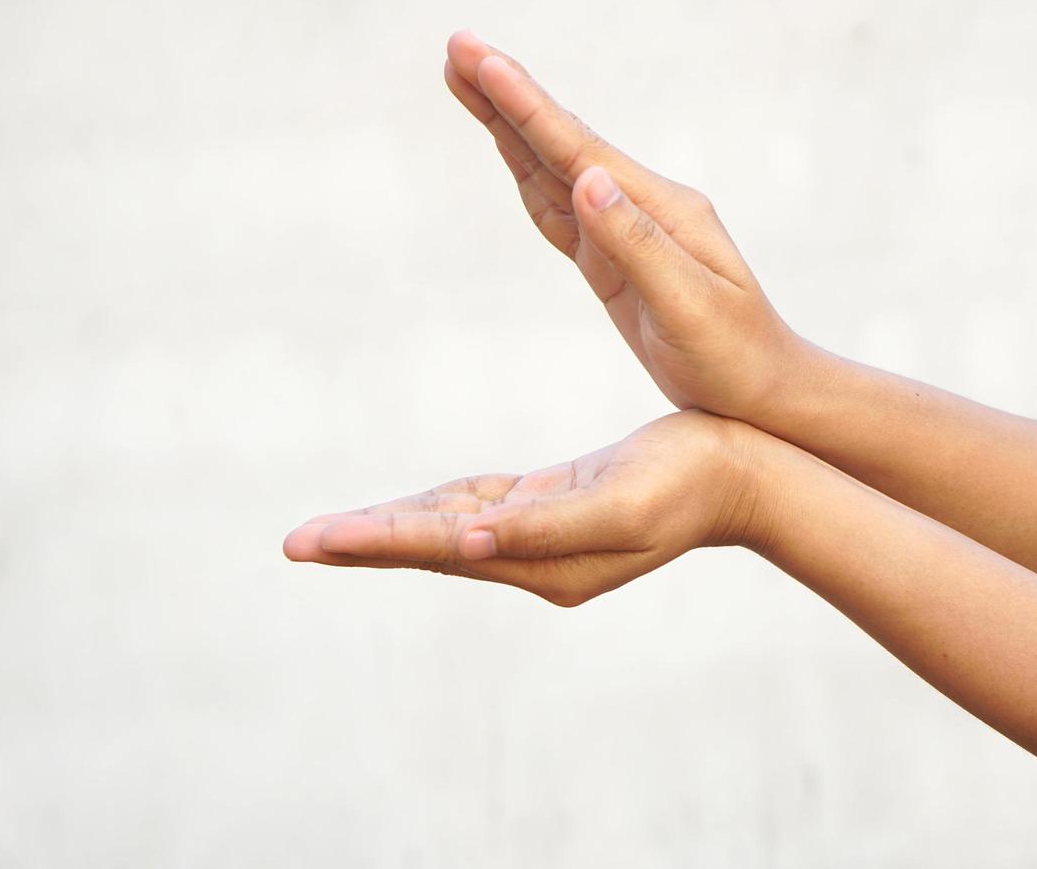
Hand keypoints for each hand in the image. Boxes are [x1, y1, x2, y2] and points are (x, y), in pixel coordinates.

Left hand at [282, 411, 762, 605]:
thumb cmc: (687, 481)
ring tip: (333, 531)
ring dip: (391, 528)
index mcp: (546, 563)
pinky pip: (482, 509)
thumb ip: (542, 527)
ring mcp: (544, 536)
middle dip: (365, 540)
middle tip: (297, 541)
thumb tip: (468, 544)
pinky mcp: (554, 506)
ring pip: (450, 529)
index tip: (312, 542)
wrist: (739, 474)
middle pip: (432, 546)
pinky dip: (439, 507)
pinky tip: (411, 509)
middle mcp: (536, 558)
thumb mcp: (618, 503)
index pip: (440, 551)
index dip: (373, 541)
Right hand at [443, 30, 810, 417]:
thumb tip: (587, 179)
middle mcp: (642, 208)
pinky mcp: (612, 262)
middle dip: (506, 96)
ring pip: (553, 169)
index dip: (526, 107)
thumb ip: (636, 243)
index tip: (482, 60)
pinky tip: (509, 149)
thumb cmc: (734, 356)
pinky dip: (527, 174)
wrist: (764, 392)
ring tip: (468, 79)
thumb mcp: (688, 305)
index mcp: (661, 210)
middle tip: (455, 46)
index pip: (579, 150)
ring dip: (509, 125)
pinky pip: (558, 211)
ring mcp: (626, 231)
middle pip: (560, 143)